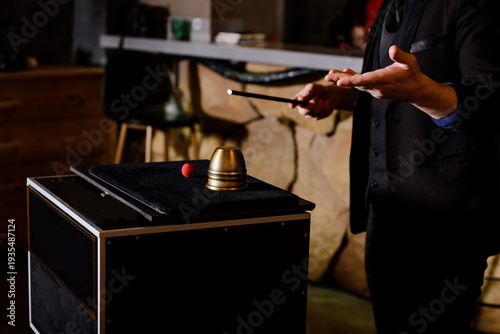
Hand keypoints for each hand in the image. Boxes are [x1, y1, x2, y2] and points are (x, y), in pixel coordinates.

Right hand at [290, 83, 355, 119]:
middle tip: (316, 97)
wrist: (329, 95)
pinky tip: (324, 103)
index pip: (293, 103)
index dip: (292, 104)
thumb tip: (300, 98)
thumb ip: (306, 92)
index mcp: (299, 101)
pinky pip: (323, 112)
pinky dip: (325, 105)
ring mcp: (310, 115)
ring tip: (320, 99)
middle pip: (305, 111)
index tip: (291, 105)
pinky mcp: (318, 117)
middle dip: (312, 103)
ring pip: (316, 111)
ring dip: (320, 102)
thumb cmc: (318, 90)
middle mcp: (303, 109)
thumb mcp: (312, 87)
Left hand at [325, 45, 457, 118]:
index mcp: (383, 79)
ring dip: (344, 80)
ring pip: (357, 85)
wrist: (415, 91)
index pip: (364, 80)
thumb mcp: (409, 62)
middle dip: (341, 80)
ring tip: (331, 74)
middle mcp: (376, 87)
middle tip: (328, 76)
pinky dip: (352, 80)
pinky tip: (345, 73)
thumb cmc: (412, 75)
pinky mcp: (374, 91)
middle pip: (356, 83)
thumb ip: (400, 56)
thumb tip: (392, 49)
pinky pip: (361, 86)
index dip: (351, 81)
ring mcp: (375, 91)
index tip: (339, 82)